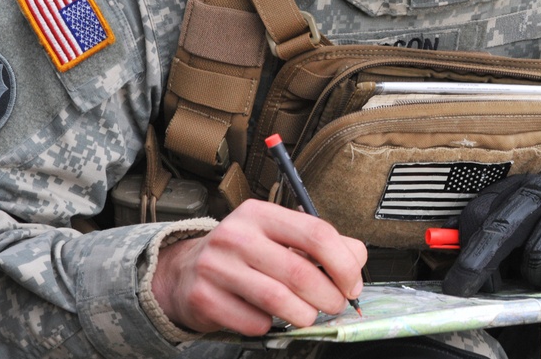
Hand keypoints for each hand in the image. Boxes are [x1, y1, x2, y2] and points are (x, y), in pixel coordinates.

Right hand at [151, 199, 365, 335]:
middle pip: (300, 271)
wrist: (184, 272)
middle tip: (336, 305)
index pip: (316, 233)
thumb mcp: (278, 236)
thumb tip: (356, 259)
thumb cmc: (243, 254)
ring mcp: (216, 267)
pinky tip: (269, 318)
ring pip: (279, 300)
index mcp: (261, 214)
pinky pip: (254, 322)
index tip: (353, 284)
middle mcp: (237, 235)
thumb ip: (321, 244)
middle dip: (329, 296)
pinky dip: (270, 326)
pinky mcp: (204, 298)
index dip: (343, 263)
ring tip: (309, 316)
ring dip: (305, 315)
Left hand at [442, 171, 540, 296]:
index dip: (466, 247)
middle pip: (503, 229)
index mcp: (525, 185)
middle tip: (462, 289)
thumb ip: (499, 236)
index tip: (458, 278)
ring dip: (538, 276)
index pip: (482, 212)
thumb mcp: (531, 221)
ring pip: (538, 256)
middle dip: (479, 263)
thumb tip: (464, 265)